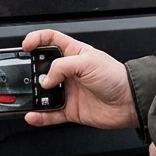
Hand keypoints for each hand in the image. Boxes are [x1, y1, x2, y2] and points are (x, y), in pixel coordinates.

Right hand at [21, 29, 138, 129]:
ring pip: (43, 93)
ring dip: (33, 96)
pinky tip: (32, 115)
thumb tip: (45, 79)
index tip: (26, 46)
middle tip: (26, 75)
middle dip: (31, 71)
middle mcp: (69, 72)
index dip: (37, 39)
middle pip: (42, 68)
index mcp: (74, 54)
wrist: (130, 102)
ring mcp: (68, 91)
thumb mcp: (88, 62)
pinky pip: (50, 114)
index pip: (51, 40)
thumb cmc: (116, 77)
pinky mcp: (70, 110)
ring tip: (28, 96)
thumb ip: (62, 66)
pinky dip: (40, 116)